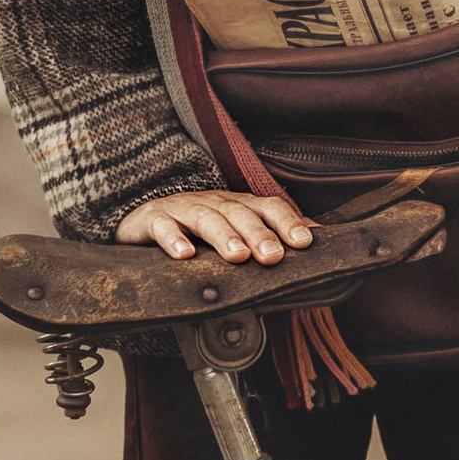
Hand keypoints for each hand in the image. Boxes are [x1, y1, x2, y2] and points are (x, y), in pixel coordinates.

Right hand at [117, 189, 313, 266]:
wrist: (143, 218)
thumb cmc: (196, 227)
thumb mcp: (234, 230)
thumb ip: (271, 233)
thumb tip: (315, 237)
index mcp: (237, 205)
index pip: (268, 207)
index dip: (287, 222)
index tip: (305, 242)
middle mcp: (213, 202)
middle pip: (239, 213)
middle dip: (259, 234)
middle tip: (273, 256)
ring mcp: (182, 208)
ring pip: (206, 218)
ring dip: (223, 236)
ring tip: (237, 256)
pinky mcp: (152, 219)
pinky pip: (162, 227)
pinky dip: (173, 239)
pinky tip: (184, 256)